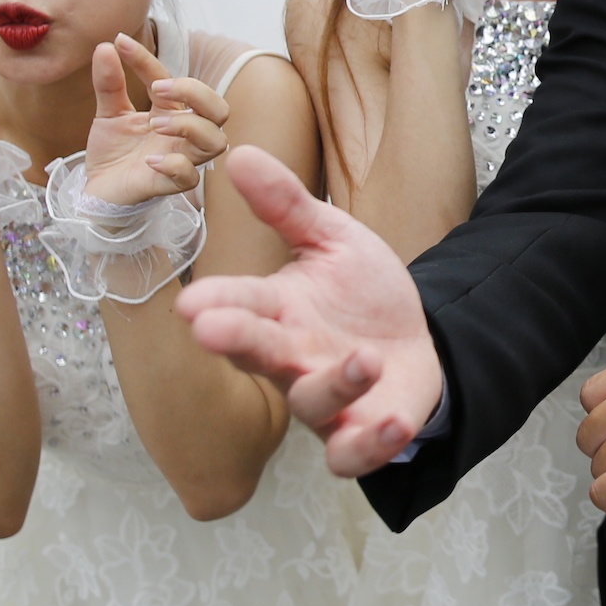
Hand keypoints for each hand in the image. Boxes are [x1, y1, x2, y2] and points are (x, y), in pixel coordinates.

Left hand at [79, 34, 229, 204]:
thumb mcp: (108, 112)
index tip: (122, 44)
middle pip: (219, 110)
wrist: (96, 190)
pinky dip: (174, 164)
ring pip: (215, 142)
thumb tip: (105, 46)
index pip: (171, 79)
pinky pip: (189, 177)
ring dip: (188, 126)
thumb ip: (109, 83)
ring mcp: (179, 159)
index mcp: (171, 112)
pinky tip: (149, 160)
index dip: (147, 59)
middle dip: (197, 93)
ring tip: (154, 125)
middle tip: (158, 90)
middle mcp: (183, 135)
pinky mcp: (168, 186)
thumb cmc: (113, 152)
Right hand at [177, 146, 443, 474]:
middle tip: (211, 329)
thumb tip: (239, 153)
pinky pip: (352, 452)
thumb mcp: (332, 239)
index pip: (241, 304)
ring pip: (311, 404)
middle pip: (258, 353)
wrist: (416, 345)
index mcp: (279, 310)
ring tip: (364, 358)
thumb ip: (288, 204)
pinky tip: (393, 419)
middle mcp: (292, 358)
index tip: (190, 301)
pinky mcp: (357, 433)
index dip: (216, 304)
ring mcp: (323, 401)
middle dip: (236, 341)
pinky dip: (370, 444)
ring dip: (334, 384)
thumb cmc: (362, 295)